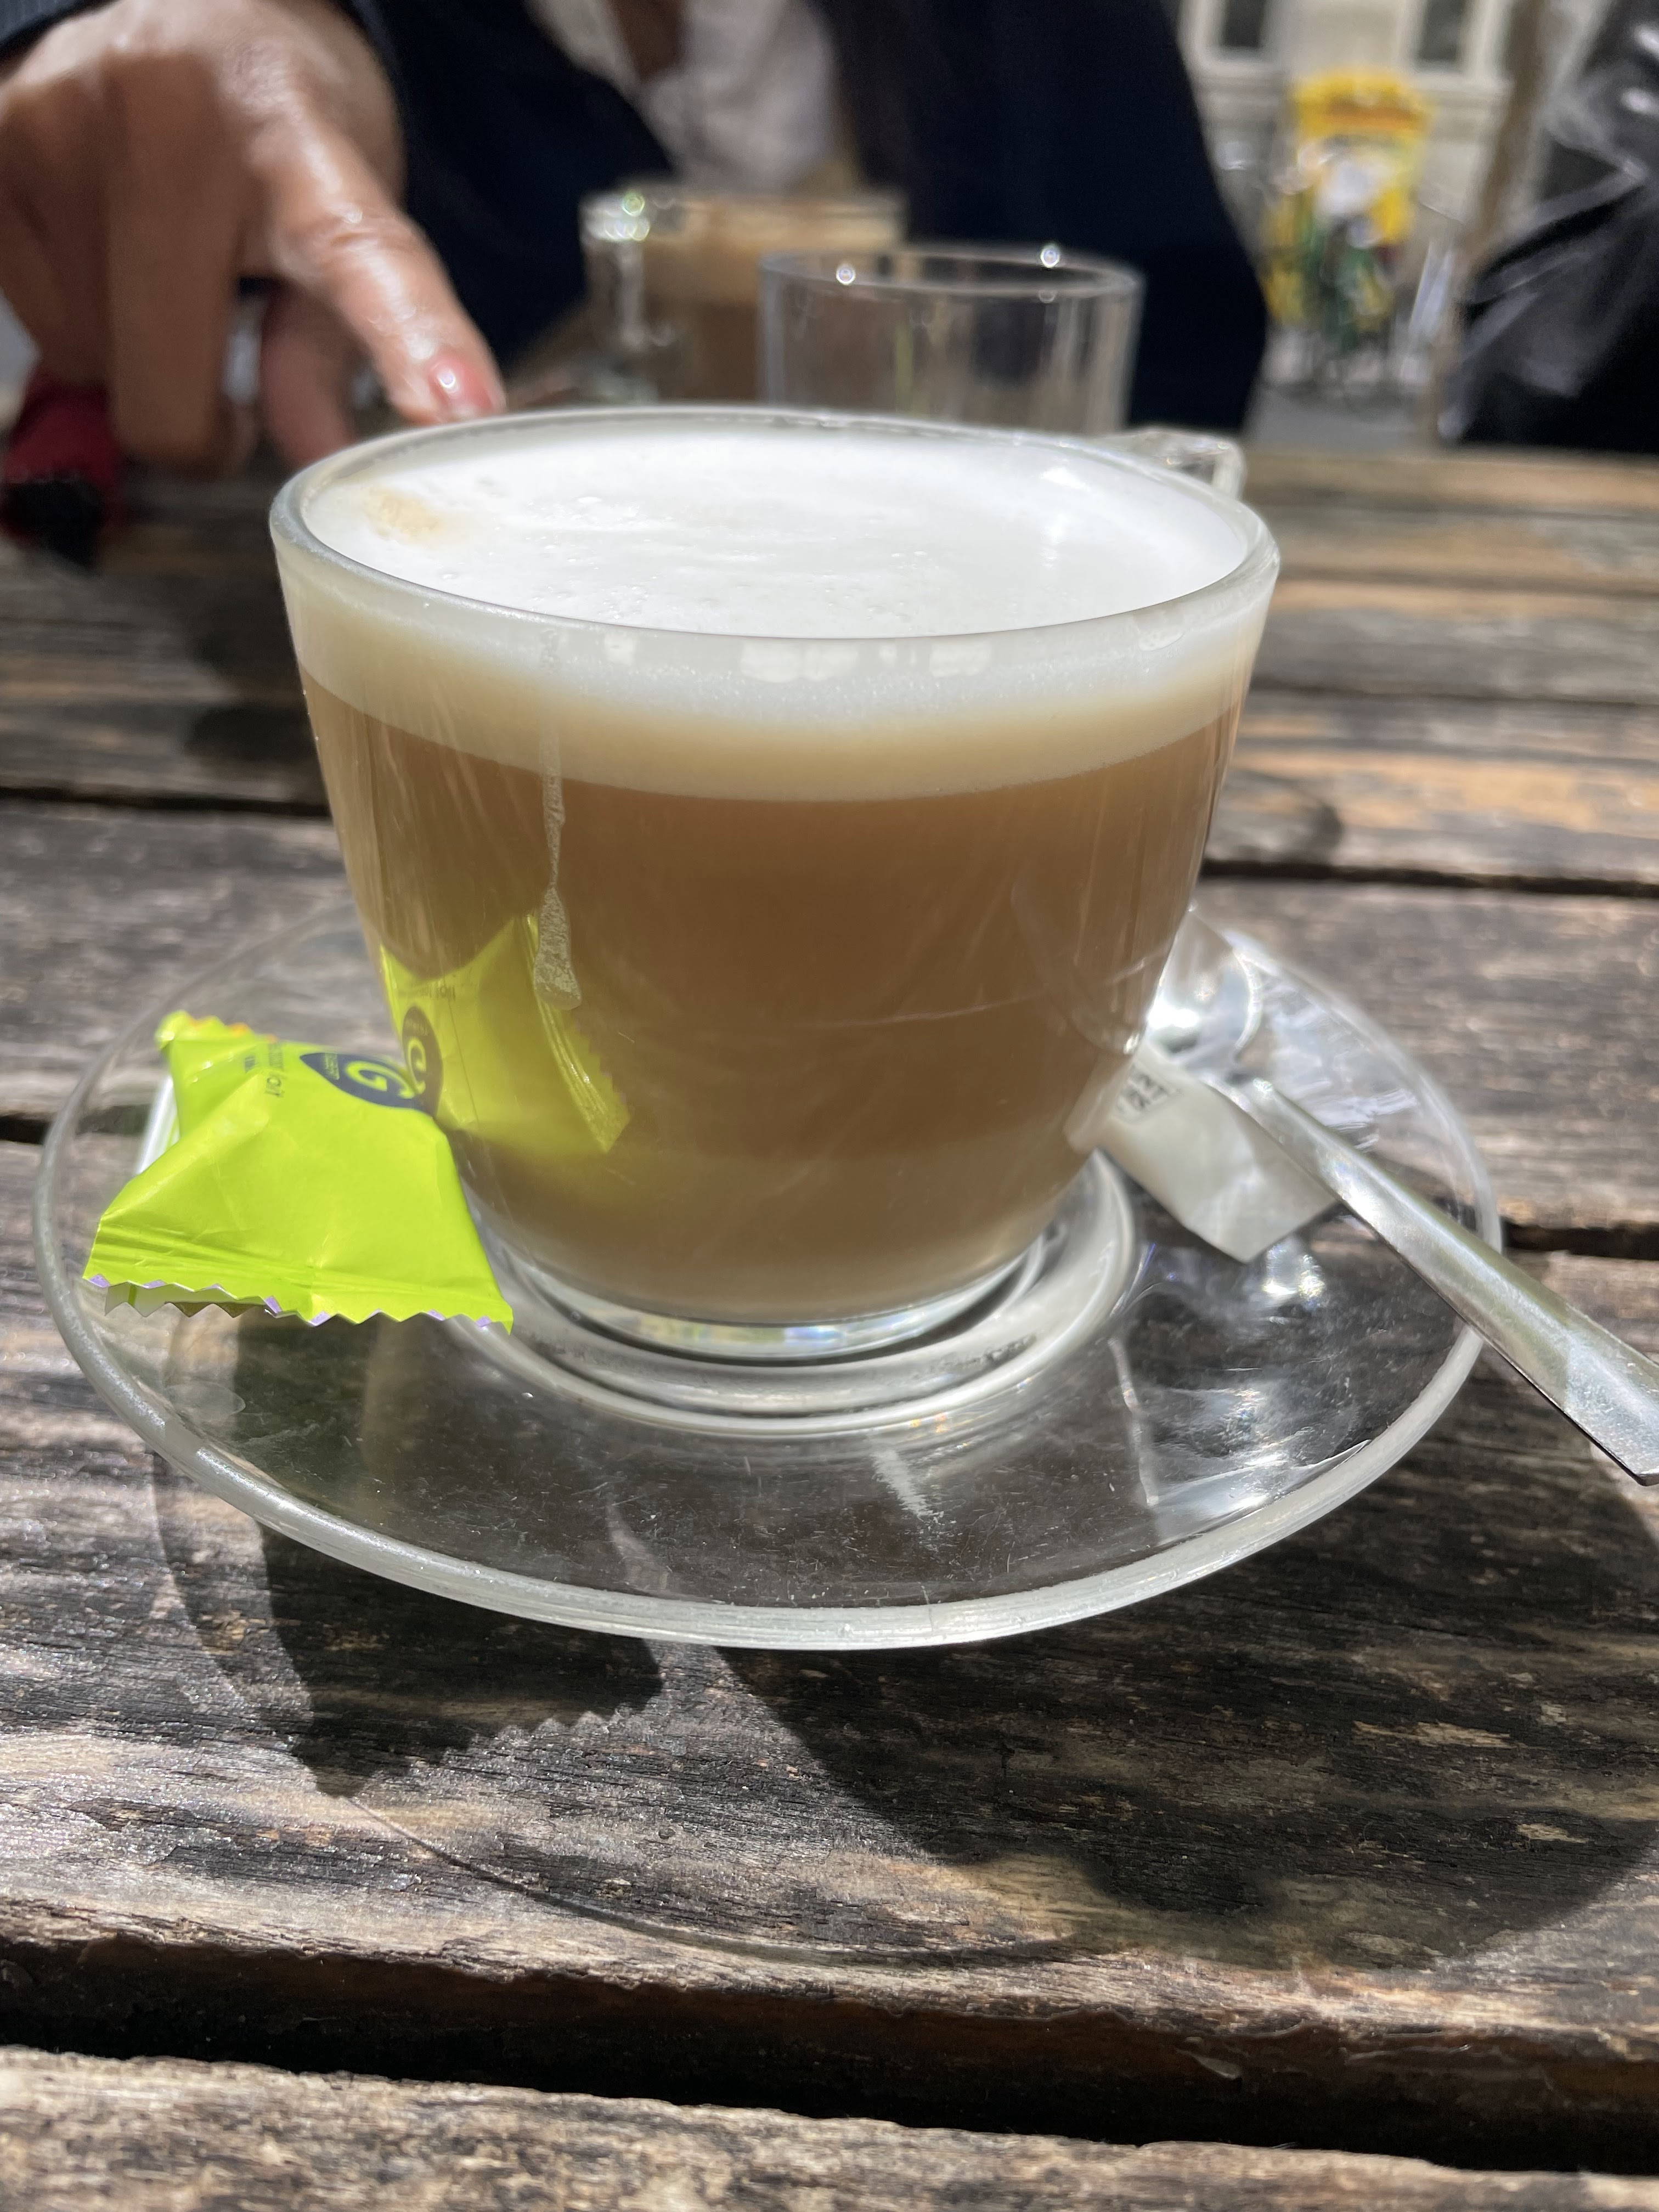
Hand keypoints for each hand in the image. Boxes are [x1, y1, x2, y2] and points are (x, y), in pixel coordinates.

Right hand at [0, 0, 504, 471]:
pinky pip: (36, 328)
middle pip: (166, 397)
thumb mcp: (337, 205)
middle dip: (202, 423)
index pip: (356, 252)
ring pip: (92, 367)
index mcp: (292, 135)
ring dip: (133, 354)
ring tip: (163, 269)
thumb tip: (320, 456)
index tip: (458, 400)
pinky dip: (78, 318)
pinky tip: (106, 248)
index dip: (410, 335)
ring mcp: (59, 130)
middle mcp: (164, 121)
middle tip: (227, 371)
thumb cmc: (264, 116)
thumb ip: (335, 349)